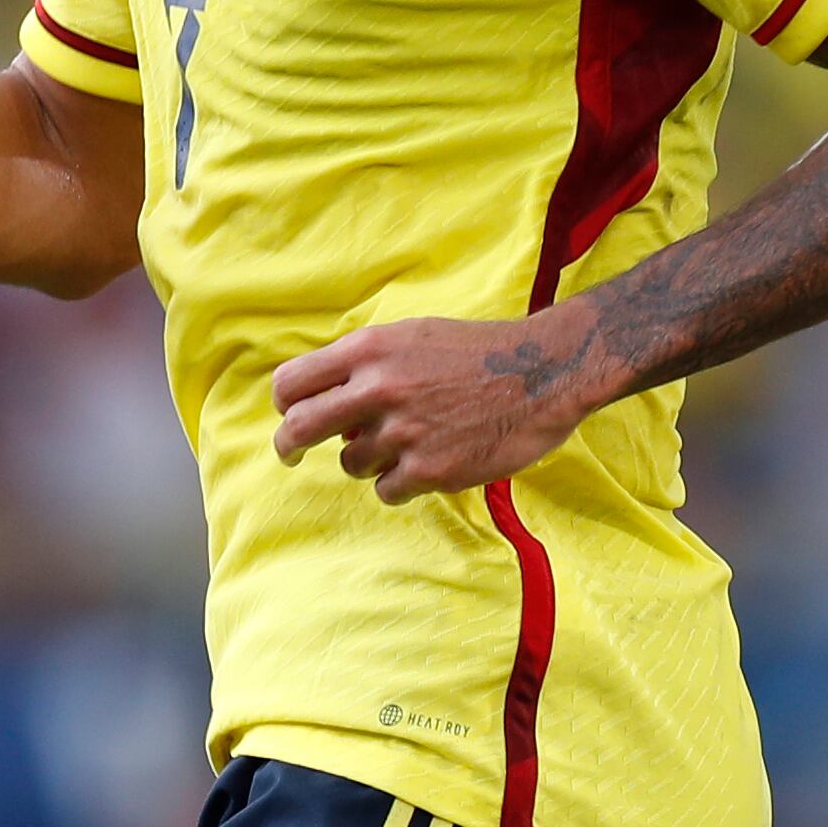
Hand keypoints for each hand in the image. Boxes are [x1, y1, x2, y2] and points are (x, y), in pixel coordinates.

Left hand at [268, 306, 611, 503]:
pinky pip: (386, 490)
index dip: (285, 403)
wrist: (542, 372)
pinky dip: (398, 484)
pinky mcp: (432, 469)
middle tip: (290, 454)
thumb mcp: (408, 336)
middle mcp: (379, 389)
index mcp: (368, 350)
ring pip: (350, 463)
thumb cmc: (474, 351)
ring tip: (403, 443)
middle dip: (288, 446)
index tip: (289, 414)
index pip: (292, 382)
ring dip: (366, 460)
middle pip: (300, 428)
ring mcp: (404, 432)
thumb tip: (326, 401)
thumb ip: (363, 364)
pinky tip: (424, 464)